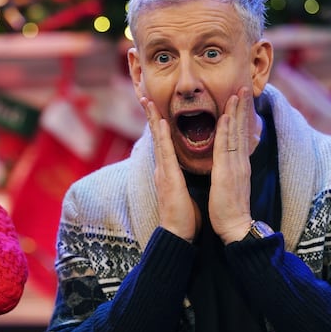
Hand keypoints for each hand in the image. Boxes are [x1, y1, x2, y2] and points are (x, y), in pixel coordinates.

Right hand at [141, 97, 200, 242]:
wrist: (179, 235)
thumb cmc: (185, 218)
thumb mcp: (184, 193)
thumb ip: (181, 181)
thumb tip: (184, 177)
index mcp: (168, 172)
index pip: (164, 144)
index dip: (158, 126)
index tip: (157, 109)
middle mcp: (162, 169)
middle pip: (156, 137)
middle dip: (150, 116)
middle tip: (145, 96)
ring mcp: (163, 172)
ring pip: (158, 140)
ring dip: (152, 119)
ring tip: (148, 101)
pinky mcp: (167, 178)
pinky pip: (164, 152)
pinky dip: (161, 136)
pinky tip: (159, 122)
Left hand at [209, 87, 253, 243]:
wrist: (234, 227)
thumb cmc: (229, 209)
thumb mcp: (230, 184)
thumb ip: (230, 170)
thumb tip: (228, 162)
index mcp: (239, 164)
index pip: (241, 135)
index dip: (242, 116)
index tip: (241, 98)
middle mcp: (240, 161)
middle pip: (243, 129)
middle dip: (243, 107)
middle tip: (244, 86)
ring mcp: (235, 166)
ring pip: (237, 133)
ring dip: (237, 112)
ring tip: (238, 92)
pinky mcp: (227, 173)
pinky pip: (226, 148)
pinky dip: (227, 131)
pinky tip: (226, 116)